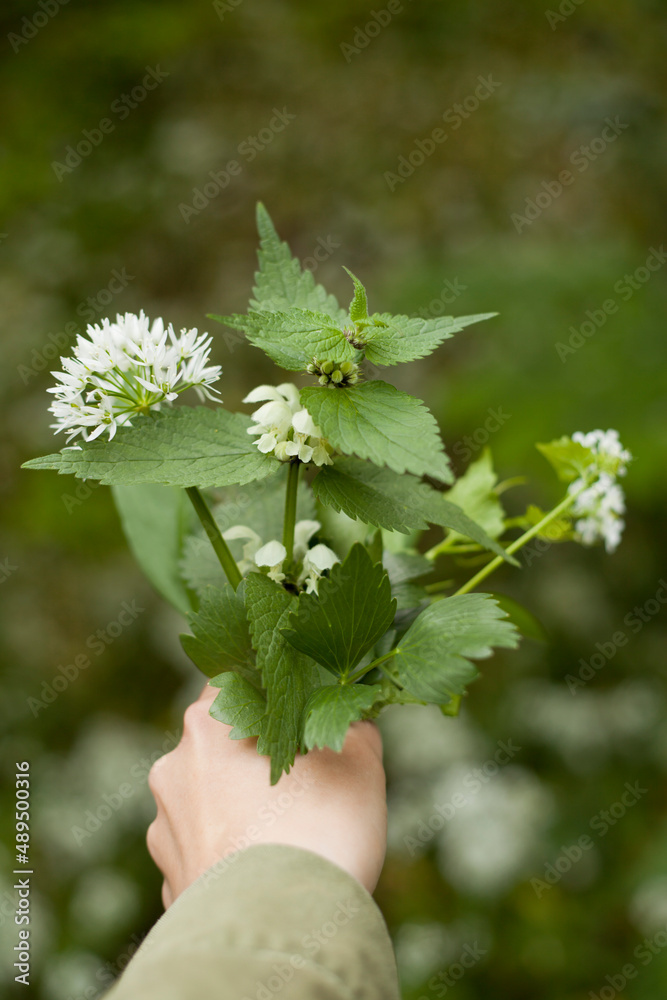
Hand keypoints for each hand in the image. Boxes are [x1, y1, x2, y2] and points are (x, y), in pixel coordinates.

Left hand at [147, 683, 386, 906]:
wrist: (281, 936)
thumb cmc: (318, 834)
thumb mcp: (359, 764)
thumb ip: (353, 725)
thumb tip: (353, 716)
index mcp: (208, 726)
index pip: (232, 681)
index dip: (270, 690)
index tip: (300, 708)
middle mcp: (173, 769)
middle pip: (219, 742)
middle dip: (257, 753)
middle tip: (305, 773)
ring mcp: (165, 828)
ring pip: (209, 798)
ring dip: (241, 805)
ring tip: (289, 830)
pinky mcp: (170, 881)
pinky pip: (205, 850)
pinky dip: (231, 852)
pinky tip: (268, 866)